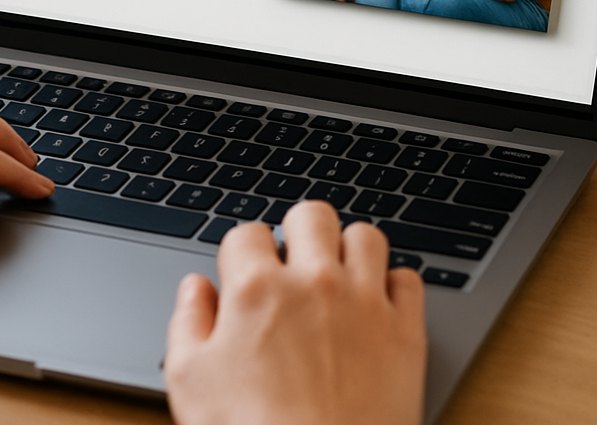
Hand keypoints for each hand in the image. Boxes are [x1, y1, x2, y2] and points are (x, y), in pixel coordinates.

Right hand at [165, 202, 426, 424]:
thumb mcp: (189, 382)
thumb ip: (187, 321)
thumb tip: (196, 288)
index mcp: (257, 288)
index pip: (247, 232)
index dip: (242, 254)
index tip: (246, 275)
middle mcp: (313, 282)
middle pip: (311, 215)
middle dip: (298, 232)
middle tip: (293, 264)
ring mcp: (364, 303)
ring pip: (365, 235)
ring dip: (349, 250)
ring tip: (338, 277)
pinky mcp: (405, 332)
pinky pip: (409, 279)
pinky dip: (393, 286)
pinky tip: (376, 305)